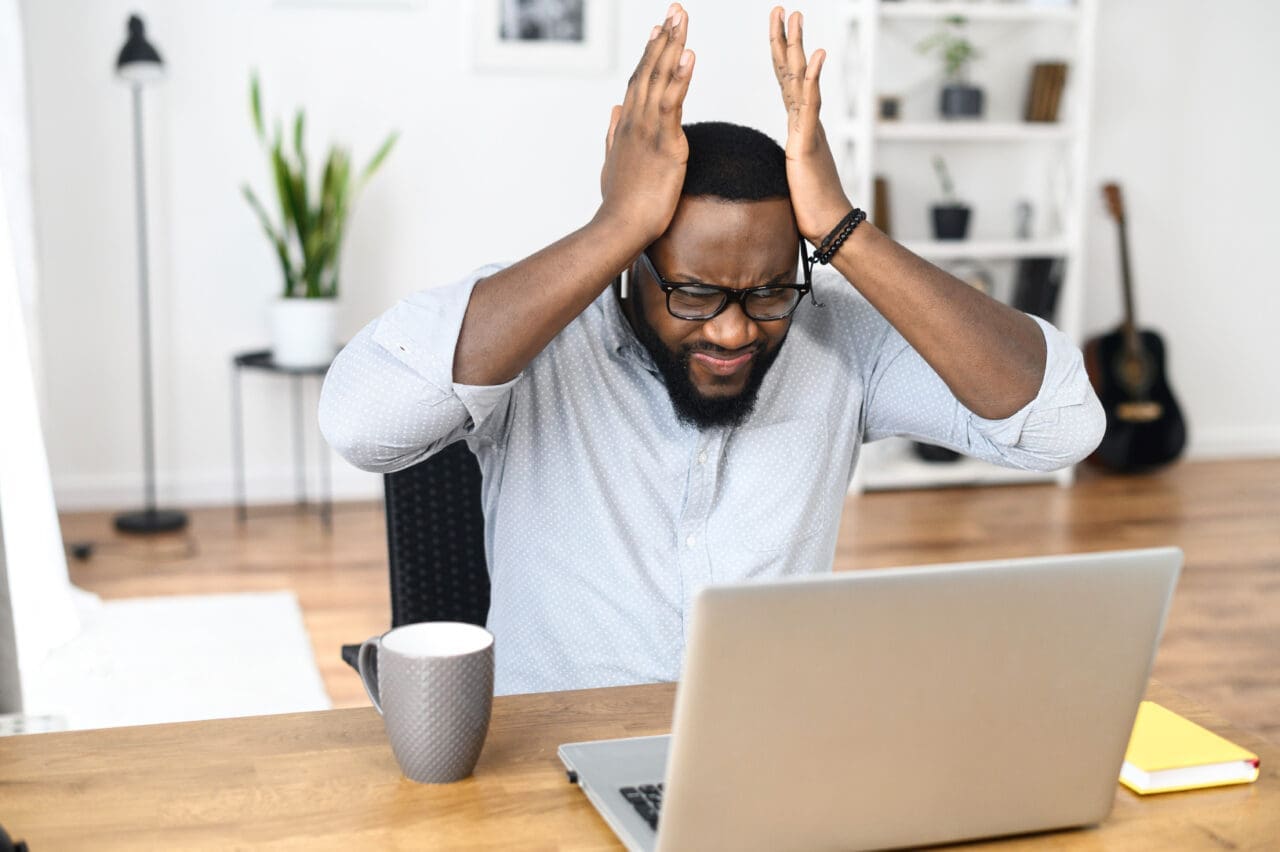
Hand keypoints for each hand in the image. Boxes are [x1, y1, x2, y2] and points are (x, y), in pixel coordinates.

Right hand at [596, 4, 695, 246]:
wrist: (621, 226)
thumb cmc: (619, 203)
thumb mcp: (611, 164)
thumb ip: (612, 135)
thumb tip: (612, 112)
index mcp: (627, 125)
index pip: (639, 80)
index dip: (650, 52)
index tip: (659, 27)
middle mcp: (635, 120)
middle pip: (650, 70)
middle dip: (664, 37)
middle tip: (676, 9)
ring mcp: (648, 129)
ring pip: (660, 79)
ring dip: (672, 46)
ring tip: (682, 19)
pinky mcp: (664, 143)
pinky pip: (673, 103)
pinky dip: (680, 77)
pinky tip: (689, 55)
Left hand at [768, 7, 852, 244]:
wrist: (828, 226)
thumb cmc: (811, 205)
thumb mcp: (792, 173)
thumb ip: (792, 156)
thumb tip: (787, 155)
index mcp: (799, 125)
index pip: (787, 81)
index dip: (781, 53)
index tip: (777, 28)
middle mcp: (806, 120)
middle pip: (793, 71)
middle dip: (787, 39)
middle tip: (784, 9)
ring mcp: (809, 128)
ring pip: (802, 80)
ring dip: (798, 46)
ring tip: (796, 18)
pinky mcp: (809, 142)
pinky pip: (810, 104)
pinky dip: (813, 78)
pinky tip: (815, 55)